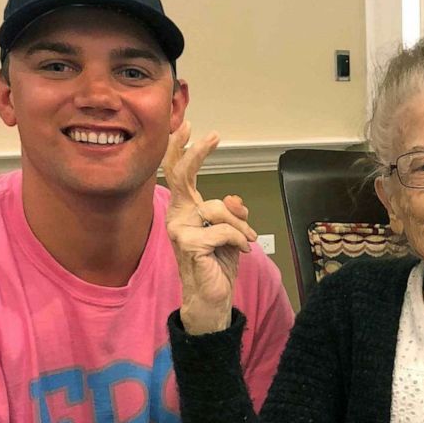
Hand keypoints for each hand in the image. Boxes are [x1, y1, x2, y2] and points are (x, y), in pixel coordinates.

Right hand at [163, 121, 256, 334]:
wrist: (213, 296)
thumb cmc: (219, 262)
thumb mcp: (232, 231)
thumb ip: (233, 212)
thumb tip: (235, 199)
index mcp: (186, 209)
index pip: (180, 174)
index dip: (182, 150)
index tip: (189, 126)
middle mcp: (177, 215)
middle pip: (182, 176)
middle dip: (196, 153)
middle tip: (212, 135)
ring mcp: (179, 229)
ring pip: (219, 208)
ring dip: (240, 226)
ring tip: (245, 242)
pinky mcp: (189, 244)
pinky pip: (224, 230)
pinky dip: (238, 239)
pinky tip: (240, 252)